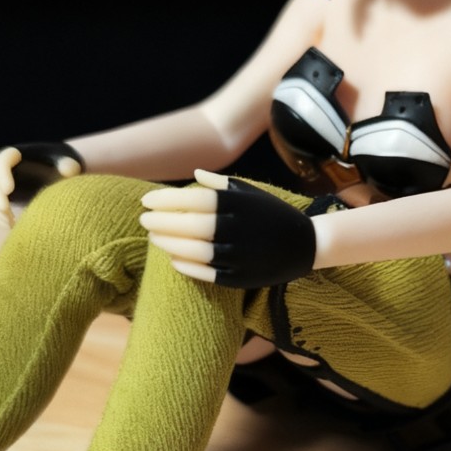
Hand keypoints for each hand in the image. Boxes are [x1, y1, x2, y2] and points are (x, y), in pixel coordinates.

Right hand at [0, 143, 82, 227]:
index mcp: (17, 153)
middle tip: (5, 208)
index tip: (9, 189)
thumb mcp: (67, 164)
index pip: (3, 159)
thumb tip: (69, 169)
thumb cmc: (61, 166)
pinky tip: (11, 225)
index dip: (2, 173)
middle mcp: (2, 165)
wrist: (55, 175)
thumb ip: (69, 165)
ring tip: (10, 221)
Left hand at [140, 170, 315, 287]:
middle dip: (162, 222)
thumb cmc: (272, 214)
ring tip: (154, 238)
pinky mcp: (242, 277)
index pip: (194, 200)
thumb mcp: (251, 193)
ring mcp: (240, 254)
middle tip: (144, 220)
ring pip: (195, 251)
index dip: (166, 200)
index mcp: (239, 204)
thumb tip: (194, 174)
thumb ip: (221, 184)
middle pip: (191, 226)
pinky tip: (173, 260)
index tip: (146, 200)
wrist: (306, 244)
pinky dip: (187, 267)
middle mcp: (238, 228)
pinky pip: (208, 273)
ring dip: (169, 244)